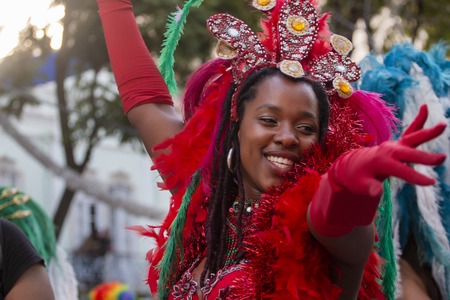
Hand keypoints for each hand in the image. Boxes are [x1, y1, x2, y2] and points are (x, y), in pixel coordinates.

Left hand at [310, 105, 446, 236]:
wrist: (354, 166)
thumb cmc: (357, 178)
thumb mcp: (359, 185)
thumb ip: (369, 188)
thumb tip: (376, 192)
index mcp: (381, 162)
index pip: (401, 170)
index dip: (415, 177)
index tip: (431, 182)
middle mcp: (388, 151)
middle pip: (409, 153)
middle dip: (424, 157)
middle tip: (441, 159)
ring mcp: (394, 145)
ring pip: (412, 137)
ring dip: (427, 132)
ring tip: (443, 125)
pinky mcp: (399, 143)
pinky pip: (410, 131)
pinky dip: (418, 120)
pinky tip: (425, 107)